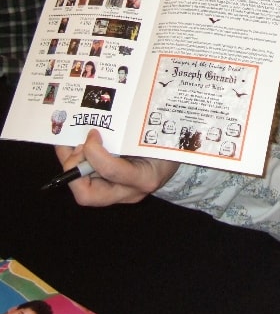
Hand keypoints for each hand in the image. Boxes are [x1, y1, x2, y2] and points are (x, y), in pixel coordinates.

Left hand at [55, 130, 178, 205]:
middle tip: (76, 146)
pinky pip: (86, 183)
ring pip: (82, 190)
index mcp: (144, 177)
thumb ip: (136, 133)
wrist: (175, 160)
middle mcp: (127, 191)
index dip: (95, 152)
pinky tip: (73, 146)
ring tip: (69, 143)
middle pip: (88, 195)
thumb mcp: (158, 137)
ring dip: (71, 165)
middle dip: (73, 168)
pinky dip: (76, 164)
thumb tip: (106, 119)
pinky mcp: (110, 189)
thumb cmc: (167, 145)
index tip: (93, 134)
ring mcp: (117, 193)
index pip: (112, 171)